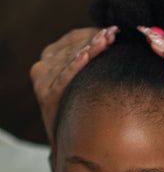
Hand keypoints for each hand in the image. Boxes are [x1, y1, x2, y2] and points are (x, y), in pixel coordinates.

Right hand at [30, 26, 117, 141]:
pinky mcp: (46, 95)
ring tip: (106, 40)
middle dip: (95, 40)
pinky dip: (74, 67)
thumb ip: (91, 57)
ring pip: (70, 59)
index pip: (74, 40)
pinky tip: (85, 57)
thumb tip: (114, 35)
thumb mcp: (83, 79)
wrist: (70, 141)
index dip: (94, 33)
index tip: (114, 30)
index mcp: (51, 58)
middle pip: (73, 47)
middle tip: (114, 33)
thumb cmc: (82, 107)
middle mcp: (42, 66)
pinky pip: (63, 78)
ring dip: (89, 48)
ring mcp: (42, 80)